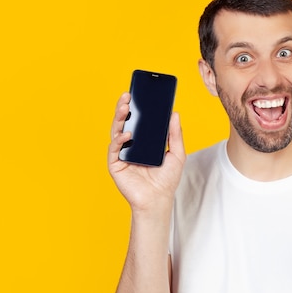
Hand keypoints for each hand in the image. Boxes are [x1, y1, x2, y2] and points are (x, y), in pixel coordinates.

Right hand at [107, 92, 185, 211]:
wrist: (158, 200)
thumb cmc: (167, 179)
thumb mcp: (177, 153)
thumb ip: (175, 134)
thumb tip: (175, 113)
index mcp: (143, 140)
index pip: (138, 120)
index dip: (137, 106)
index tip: (139, 92)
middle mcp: (130, 145)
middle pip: (125, 122)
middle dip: (124, 107)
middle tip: (128, 95)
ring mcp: (121, 153)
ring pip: (117, 131)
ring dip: (119, 118)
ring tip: (125, 107)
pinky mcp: (115, 164)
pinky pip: (114, 148)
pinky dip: (119, 139)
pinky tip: (127, 133)